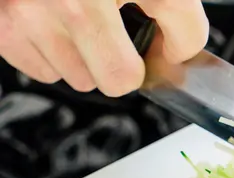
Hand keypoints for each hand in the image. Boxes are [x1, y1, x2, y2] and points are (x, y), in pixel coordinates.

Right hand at [0, 0, 207, 95]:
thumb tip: (176, 42)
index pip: (181, 22)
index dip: (185, 41)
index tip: (177, 43)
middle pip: (122, 78)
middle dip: (126, 64)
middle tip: (120, 36)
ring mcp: (35, 12)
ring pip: (83, 79)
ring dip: (86, 56)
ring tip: (76, 13)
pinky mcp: (6, 25)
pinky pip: (47, 70)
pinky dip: (53, 52)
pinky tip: (51, 18)